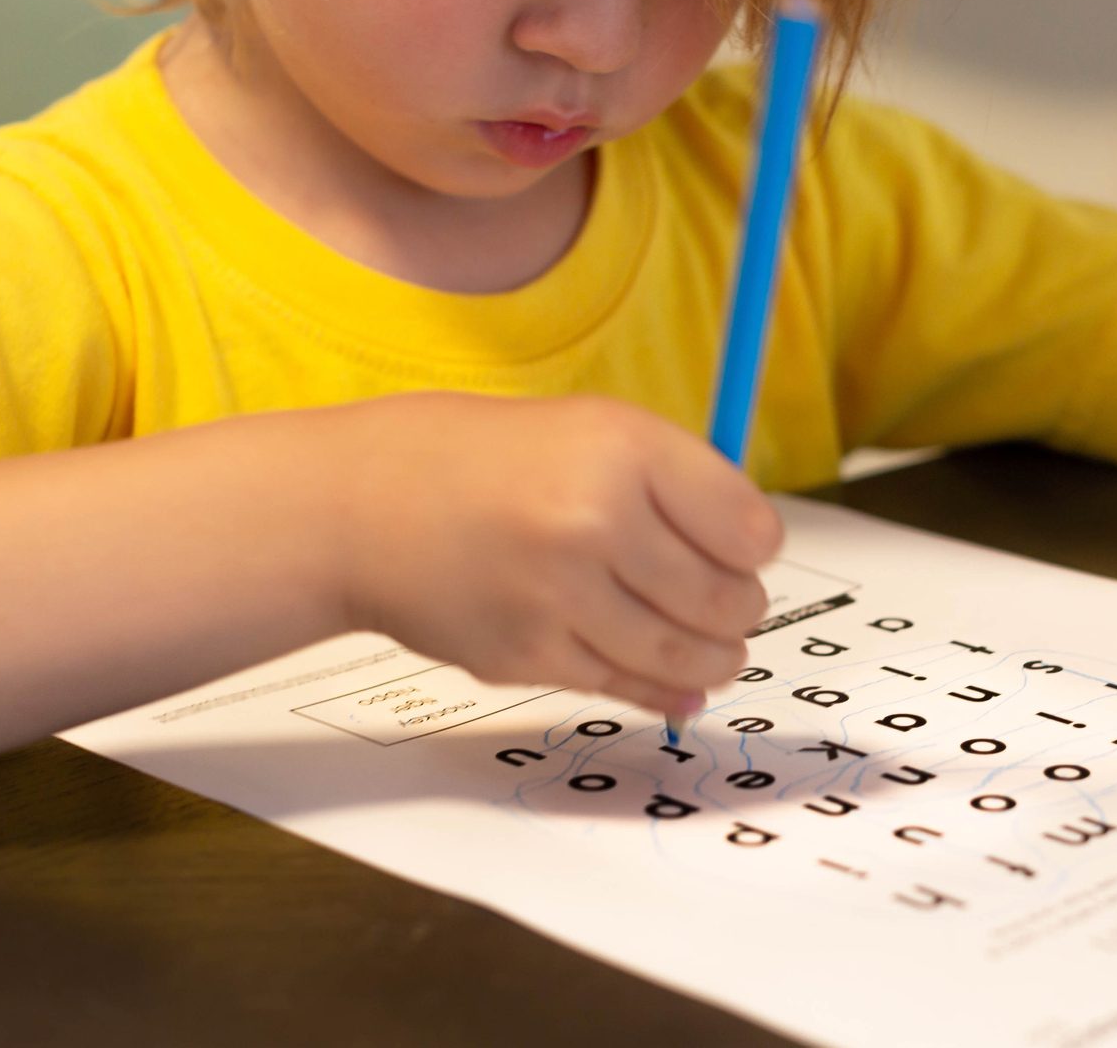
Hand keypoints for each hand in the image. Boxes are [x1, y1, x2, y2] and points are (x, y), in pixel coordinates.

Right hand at [330, 393, 781, 714]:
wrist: (362, 506)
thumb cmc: (480, 461)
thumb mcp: (587, 428)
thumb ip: (672, 483)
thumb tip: (753, 559)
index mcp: (621, 447)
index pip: (749, 529)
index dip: (753, 546)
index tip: (743, 550)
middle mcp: (594, 519)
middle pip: (727, 599)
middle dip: (742, 611)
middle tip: (734, 606)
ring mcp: (560, 595)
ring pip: (685, 655)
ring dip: (714, 659)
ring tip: (715, 649)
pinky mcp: (530, 656)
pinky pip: (624, 685)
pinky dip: (656, 687)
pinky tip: (667, 677)